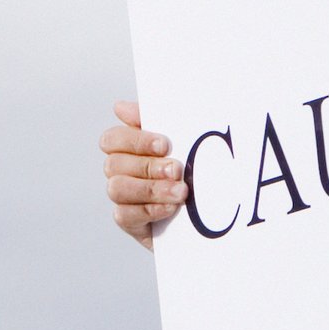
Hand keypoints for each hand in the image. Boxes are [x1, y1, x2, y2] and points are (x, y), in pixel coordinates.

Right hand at [102, 100, 183, 246]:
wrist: (215, 210)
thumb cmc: (196, 168)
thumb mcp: (183, 139)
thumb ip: (156, 119)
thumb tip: (120, 107)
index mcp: (130, 148)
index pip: (113, 139)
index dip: (135, 141)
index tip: (164, 144)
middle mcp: (122, 171)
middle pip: (114, 164)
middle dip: (148, 166)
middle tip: (176, 170)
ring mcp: (124, 198)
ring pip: (117, 188)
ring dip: (150, 189)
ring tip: (180, 192)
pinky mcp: (131, 222)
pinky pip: (124, 215)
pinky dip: (148, 210)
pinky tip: (170, 208)